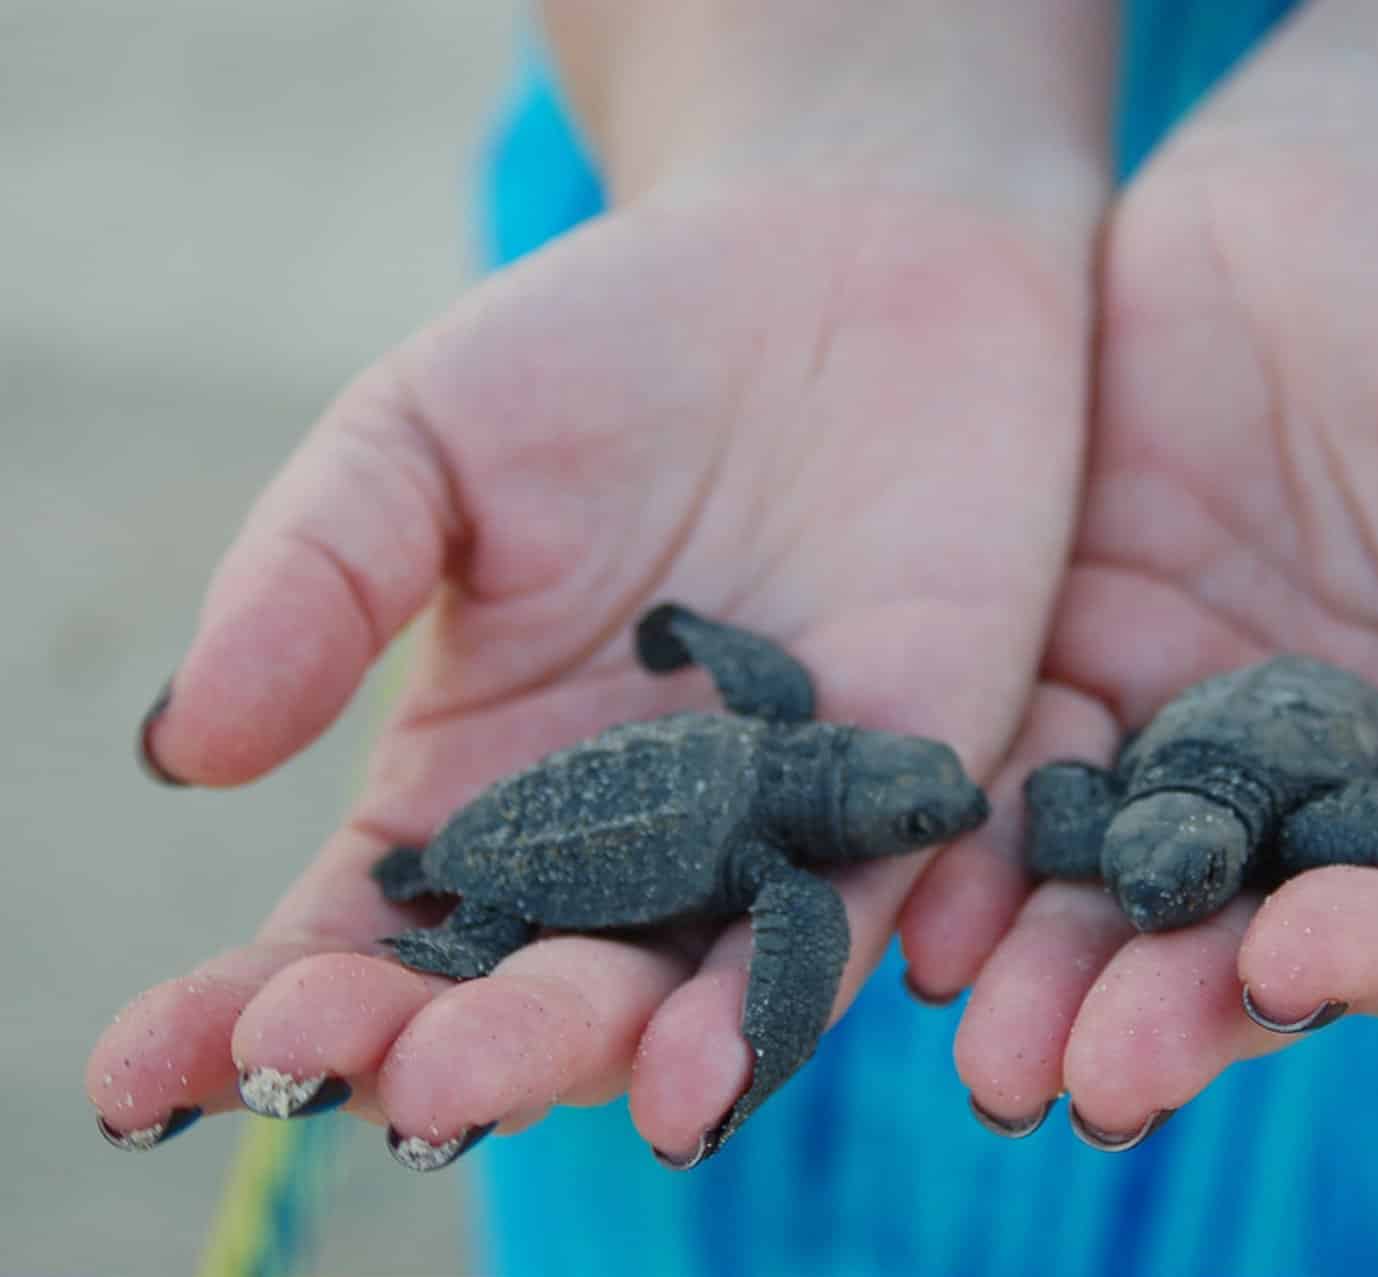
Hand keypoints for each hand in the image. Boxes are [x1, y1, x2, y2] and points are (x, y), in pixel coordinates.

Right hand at [87, 183, 1090, 1163]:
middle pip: (522, 992)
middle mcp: (628, 840)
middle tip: (374, 1080)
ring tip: (499, 1087)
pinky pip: (852, 914)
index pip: (360, 937)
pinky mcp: (907, 782)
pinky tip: (710, 1058)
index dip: (262, 1012)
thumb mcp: (428, 438)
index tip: (157, 1066)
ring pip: (680, 991)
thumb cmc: (616, 340)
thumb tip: (183, 747)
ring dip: (594, 1056)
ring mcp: (770, 824)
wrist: (841, 255)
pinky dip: (781, 995)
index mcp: (481, 782)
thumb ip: (318, 578)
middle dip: (441, 1050)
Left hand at [900, 60, 1377, 1140]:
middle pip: (1264, 935)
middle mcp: (1341, 786)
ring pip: (1125, 885)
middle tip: (1094, 1081)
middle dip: (1179, 1012)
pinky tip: (917, 900)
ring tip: (990, 1048)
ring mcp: (1200, 734)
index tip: (1292, 957)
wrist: (1358, 184)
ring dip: (1054, 970)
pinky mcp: (1082, 660)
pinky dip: (973, 842)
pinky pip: (1022, 768)